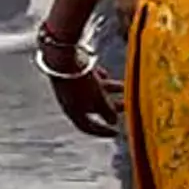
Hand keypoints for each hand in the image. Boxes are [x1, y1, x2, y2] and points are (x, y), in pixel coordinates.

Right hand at [40, 0, 119, 139]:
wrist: (62, 55)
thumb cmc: (78, 79)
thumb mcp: (97, 97)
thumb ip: (106, 110)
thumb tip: (113, 120)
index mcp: (74, 111)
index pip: (87, 127)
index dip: (102, 131)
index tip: (115, 132)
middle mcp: (70, 100)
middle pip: (93, 108)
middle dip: (111, 107)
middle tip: (126, 105)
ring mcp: (70, 86)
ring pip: (92, 92)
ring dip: (109, 90)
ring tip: (125, 86)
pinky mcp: (71, 72)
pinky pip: (87, 79)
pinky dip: (99, 79)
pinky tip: (106, 74)